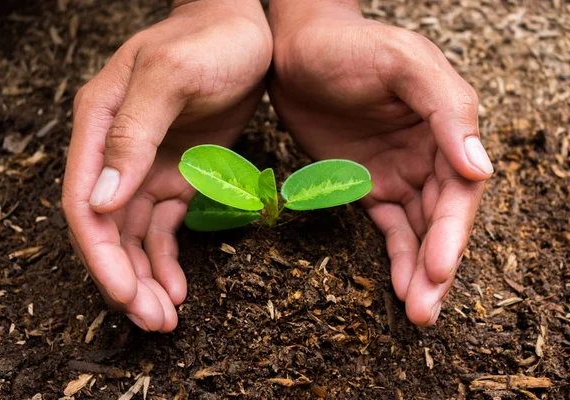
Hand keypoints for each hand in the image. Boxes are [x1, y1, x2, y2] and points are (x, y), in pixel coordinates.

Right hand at [62, 0, 271, 331]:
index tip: (122, 292)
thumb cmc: (207, 41)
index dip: (99, 253)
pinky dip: (168, 258)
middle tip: (151, 321)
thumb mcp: (170, 77)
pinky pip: (166, 226)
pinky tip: (178, 286)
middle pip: (108, 229)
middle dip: (124, 279)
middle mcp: (116, 152)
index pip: (85, 202)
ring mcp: (147, 167)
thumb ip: (133, 134)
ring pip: (136, 236)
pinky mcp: (178, 175)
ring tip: (165, 318)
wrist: (245, 29)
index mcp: (101, 125)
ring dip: (146, 278)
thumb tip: (103, 201)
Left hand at [269, 0, 491, 325]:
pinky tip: (401, 286)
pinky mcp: (368, 185)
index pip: (461, 190)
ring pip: (418, 231)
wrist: (297, 50)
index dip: (452, 232)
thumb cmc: (353, 48)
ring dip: (420, 272)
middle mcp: (430, 155)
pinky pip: (389, 227)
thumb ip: (446, 110)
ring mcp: (399, 173)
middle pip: (443, 219)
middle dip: (438, 266)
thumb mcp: (403, 64)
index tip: (438, 268)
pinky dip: (397, 256)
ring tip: (417, 312)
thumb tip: (480, 168)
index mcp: (447, 127)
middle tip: (426, 310)